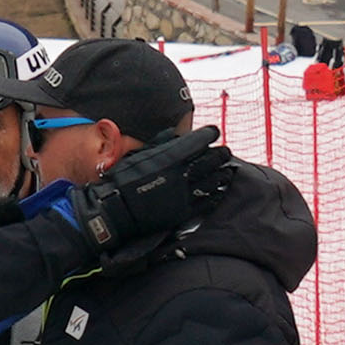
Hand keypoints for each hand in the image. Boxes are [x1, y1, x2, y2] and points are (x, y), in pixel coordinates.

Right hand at [70, 125, 235, 256]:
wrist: (117, 210)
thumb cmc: (123, 180)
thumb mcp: (139, 155)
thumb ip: (159, 144)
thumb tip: (174, 133)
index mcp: (171, 156)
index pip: (200, 140)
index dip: (210, 134)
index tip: (213, 132)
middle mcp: (183, 173)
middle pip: (212, 160)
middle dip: (221, 154)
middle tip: (225, 151)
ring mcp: (185, 193)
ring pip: (214, 180)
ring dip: (223, 173)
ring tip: (226, 170)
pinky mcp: (185, 211)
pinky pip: (207, 201)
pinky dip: (216, 194)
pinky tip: (219, 190)